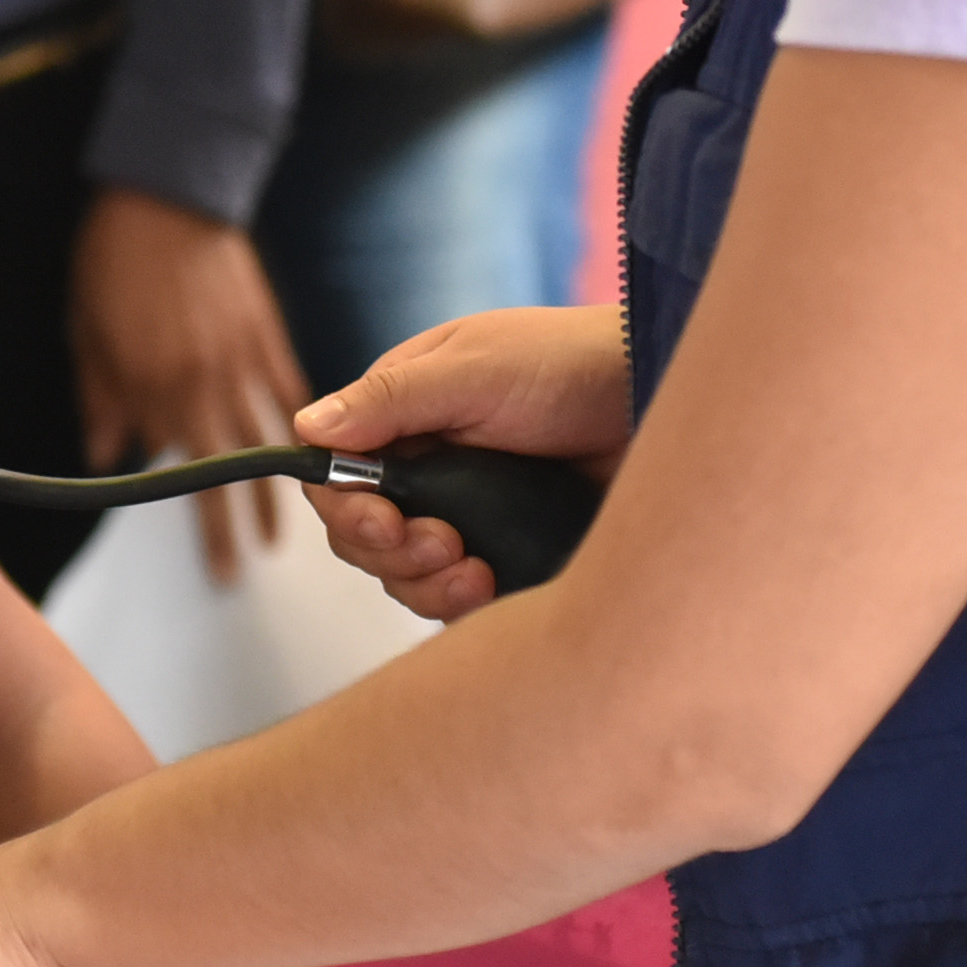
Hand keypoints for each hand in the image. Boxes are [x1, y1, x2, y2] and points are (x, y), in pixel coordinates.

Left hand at [72, 188, 309, 583]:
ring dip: (278, 487)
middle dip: (236, 525)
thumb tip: (105, 455)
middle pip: (229, 469)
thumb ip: (101, 398)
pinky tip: (319, 450)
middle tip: (244, 570)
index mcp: (157, 386)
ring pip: (267, 436)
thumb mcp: (88, 333)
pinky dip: (305, 418)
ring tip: (283, 532)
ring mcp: (240, 356)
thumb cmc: (113, 258)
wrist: (164, 190)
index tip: (217, 567)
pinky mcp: (265, 328)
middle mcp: (205, 381)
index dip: (197, 518)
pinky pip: (287, 383)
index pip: (181, 470)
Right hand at [294, 306, 631, 621]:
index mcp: (405, 413)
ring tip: (479, 573)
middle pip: (365, 538)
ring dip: (428, 585)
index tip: (384, 525)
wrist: (660, 394)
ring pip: (408, 575)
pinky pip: (461, 596)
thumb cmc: (572, 363)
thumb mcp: (477, 369)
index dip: (348, 510)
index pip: (338, 475)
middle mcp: (429, 465)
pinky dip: (465, 603)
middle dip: (394, 554)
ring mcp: (469, 510)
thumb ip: (392, 401)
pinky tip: (493, 588)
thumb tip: (306, 427)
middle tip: (447, 546)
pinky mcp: (509, 548)